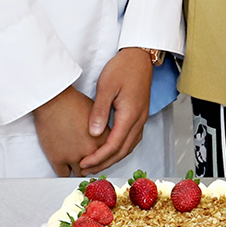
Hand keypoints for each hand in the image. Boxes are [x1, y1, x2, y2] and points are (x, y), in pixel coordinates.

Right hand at [33, 85, 100, 176]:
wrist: (54, 101)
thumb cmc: (74, 102)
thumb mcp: (99, 114)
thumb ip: (104, 129)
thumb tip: (106, 136)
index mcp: (104, 138)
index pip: (109, 155)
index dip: (106, 156)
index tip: (102, 158)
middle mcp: (91, 150)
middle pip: (97, 166)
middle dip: (94, 164)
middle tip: (90, 163)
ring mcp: (74, 156)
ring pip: (81, 172)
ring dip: (80, 168)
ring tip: (78, 163)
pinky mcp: (58, 159)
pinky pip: (63, 174)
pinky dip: (65, 171)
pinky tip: (65, 165)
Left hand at [79, 47, 154, 171]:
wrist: (139, 57)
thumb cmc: (123, 68)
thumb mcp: (106, 87)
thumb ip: (100, 111)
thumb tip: (93, 133)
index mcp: (130, 113)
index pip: (114, 144)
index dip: (98, 157)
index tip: (84, 163)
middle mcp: (138, 119)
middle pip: (123, 150)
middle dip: (105, 162)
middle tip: (87, 169)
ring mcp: (141, 118)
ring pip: (129, 146)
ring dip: (113, 158)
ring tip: (96, 164)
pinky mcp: (140, 115)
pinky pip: (132, 139)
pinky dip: (120, 149)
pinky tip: (110, 150)